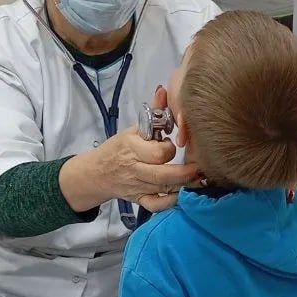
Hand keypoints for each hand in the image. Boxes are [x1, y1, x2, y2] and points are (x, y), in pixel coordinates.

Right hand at [59, 85, 199, 212]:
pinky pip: (156, 205)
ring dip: (185, 185)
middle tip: (200, 167)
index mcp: (132, 147)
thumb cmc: (118, 148)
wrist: (96, 173)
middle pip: (163, 175)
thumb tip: (163, 91)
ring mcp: (137, 186)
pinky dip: (170, 202)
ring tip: (200, 179)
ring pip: (164, 190)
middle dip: (186, 173)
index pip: (158, 152)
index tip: (173, 144)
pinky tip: (182, 194)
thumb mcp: (134, 128)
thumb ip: (153, 111)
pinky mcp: (138, 199)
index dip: (169, 149)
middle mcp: (134, 168)